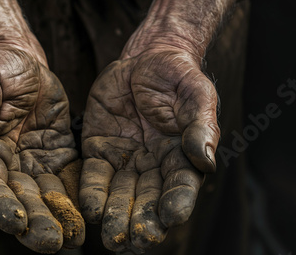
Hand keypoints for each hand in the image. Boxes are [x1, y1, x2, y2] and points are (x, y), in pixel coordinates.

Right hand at [0, 47, 84, 252]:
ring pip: (47, 196)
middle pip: (21, 201)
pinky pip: (69, 179)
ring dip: (60, 218)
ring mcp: (34, 163)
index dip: (1, 207)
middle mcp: (8, 166)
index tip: (17, 224)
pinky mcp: (59, 155)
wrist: (23, 61)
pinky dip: (78, 197)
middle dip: (36, 223)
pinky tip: (90, 215)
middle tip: (54, 244)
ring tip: (75, 240)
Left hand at [79, 48, 219, 251]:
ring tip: (110, 236)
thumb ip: (200, 126)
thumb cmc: (177, 76)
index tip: (170, 218)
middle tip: (134, 241)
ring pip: (120, 194)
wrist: (145, 59)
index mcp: (181, 157)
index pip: (181, 186)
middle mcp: (153, 165)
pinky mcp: (100, 149)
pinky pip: (94, 174)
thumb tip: (205, 159)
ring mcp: (125, 160)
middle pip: (148, 200)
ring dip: (115, 216)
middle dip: (141, 221)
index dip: (177, 203)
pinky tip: (89, 209)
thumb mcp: (195, 94)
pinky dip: (91, 192)